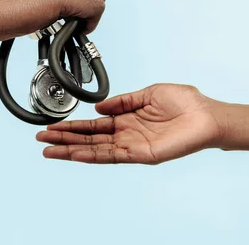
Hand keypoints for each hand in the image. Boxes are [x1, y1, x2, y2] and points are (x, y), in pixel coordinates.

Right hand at [36, 84, 224, 164]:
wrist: (207, 115)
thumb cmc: (185, 103)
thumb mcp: (148, 93)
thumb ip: (122, 100)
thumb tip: (99, 106)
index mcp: (127, 119)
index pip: (93, 125)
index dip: (73, 126)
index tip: (54, 126)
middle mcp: (126, 134)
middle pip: (88, 138)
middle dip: (64, 139)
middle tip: (41, 139)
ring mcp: (132, 146)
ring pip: (95, 149)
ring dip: (71, 150)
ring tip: (49, 150)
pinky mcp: (141, 154)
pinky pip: (112, 155)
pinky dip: (91, 155)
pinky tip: (75, 154)